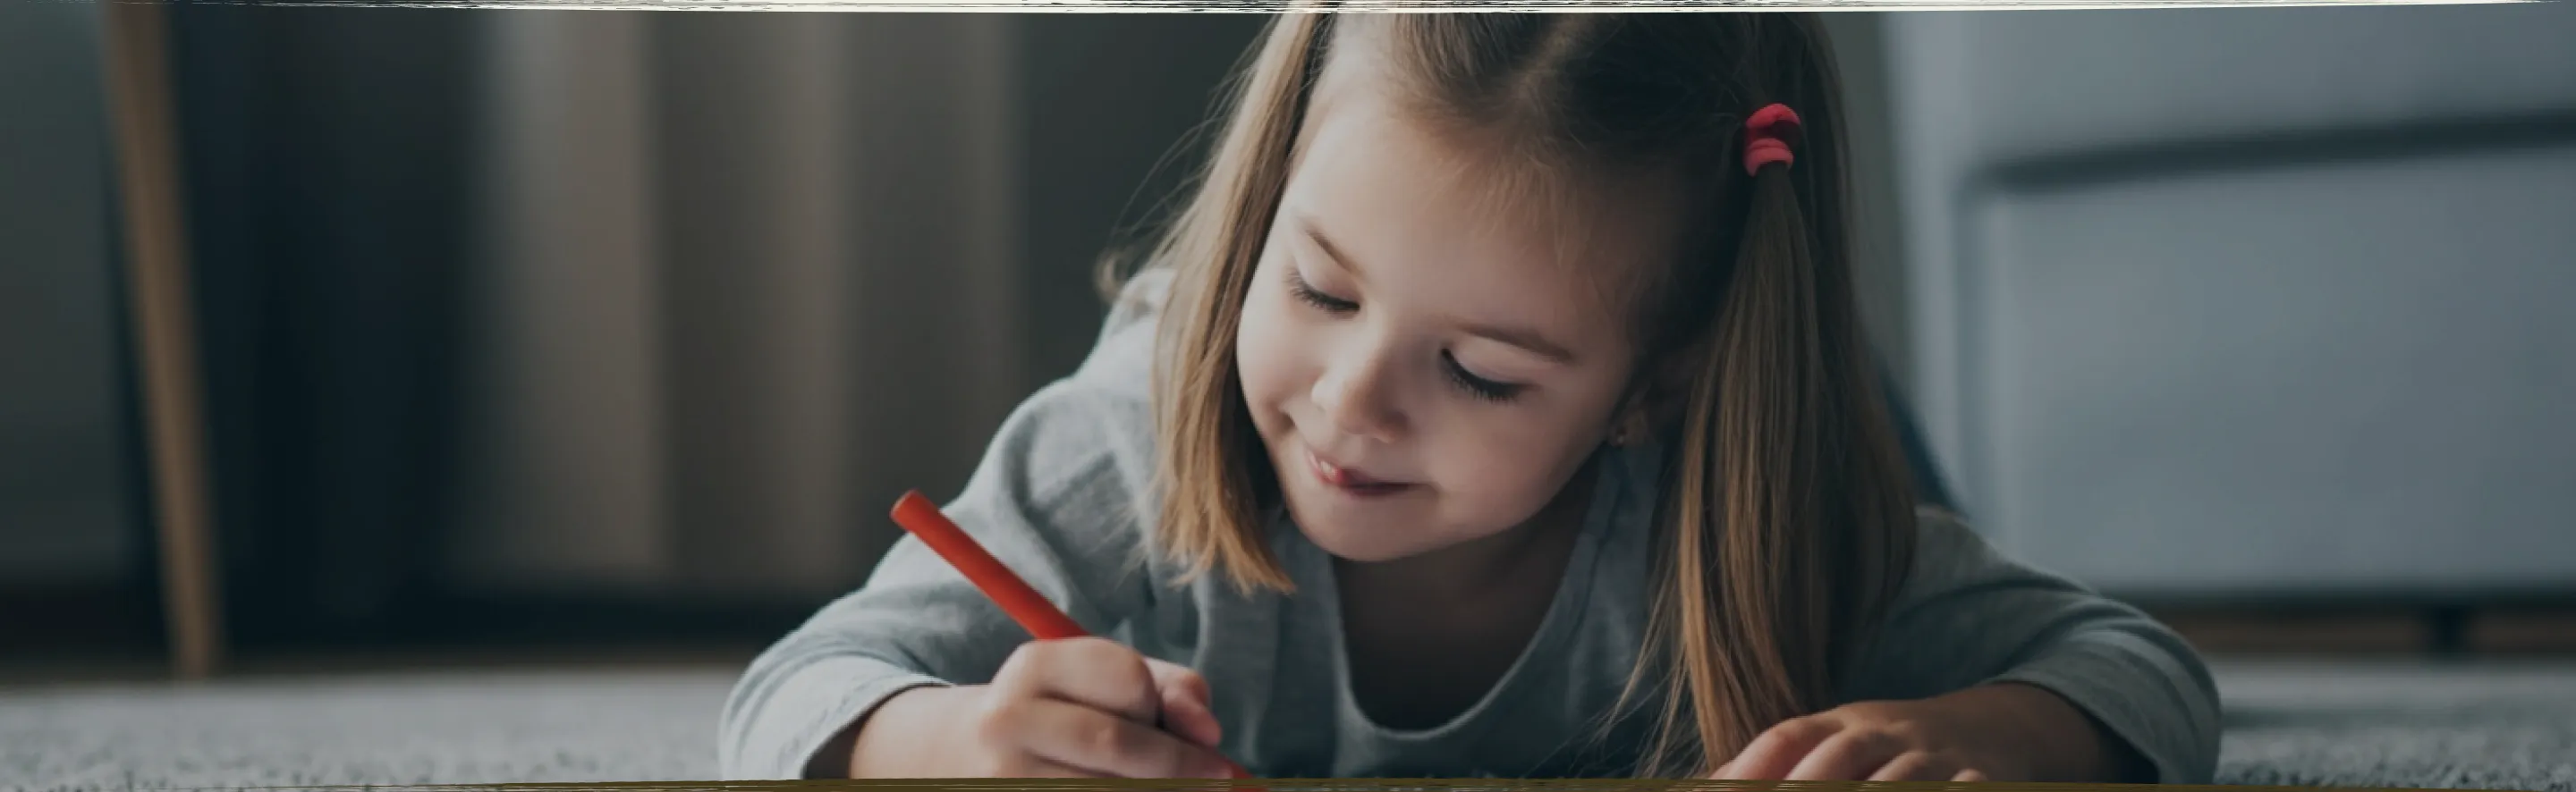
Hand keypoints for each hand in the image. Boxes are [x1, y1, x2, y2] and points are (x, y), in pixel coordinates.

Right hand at [845, 637, 1236, 777]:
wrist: (964, 760)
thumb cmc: (1064, 714)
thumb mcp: (1106, 684)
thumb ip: (1171, 691)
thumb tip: (1209, 732)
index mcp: (1033, 667)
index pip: (1128, 679)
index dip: (1164, 706)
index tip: (1186, 729)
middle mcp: (1006, 720)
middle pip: (1118, 746)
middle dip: (1182, 766)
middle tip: (1219, 778)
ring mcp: (1002, 778)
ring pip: (1108, 791)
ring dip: (1157, 791)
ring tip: (1168, 786)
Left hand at [1711, 683, 2142, 782]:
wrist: (2000, 729)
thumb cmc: (1893, 748)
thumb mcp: (1835, 743)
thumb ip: (1771, 764)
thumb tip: (1693, 787)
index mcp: (1841, 724)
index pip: (1787, 739)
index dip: (1748, 769)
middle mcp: (1885, 735)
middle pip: (1834, 761)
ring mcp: (1935, 759)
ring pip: (1895, 782)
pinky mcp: (1982, 782)